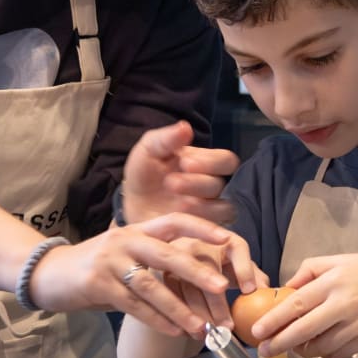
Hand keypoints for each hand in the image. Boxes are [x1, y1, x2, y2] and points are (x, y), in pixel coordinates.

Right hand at [29, 212, 245, 335]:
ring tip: (200, 326)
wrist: (49, 272)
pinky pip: (133, 305)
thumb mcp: (124, 252)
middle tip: (222, 287)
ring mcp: (110, 261)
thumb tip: (194, 271)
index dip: (201, 228)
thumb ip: (152, 258)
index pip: (174, 221)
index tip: (227, 239)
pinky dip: (155, 320)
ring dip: (178, 308)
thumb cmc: (95, 265)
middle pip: (167, 255)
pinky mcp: (97, 284)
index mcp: (136, 229)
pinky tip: (173, 331)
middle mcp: (125, 241)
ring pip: (151, 286)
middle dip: (197, 272)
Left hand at [122, 121, 239, 224]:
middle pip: (222, 184)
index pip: (226, 160)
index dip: (210, 161)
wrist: (132, 208)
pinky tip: (180, 219)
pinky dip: (201, 223)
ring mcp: (210, 210)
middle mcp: (212, 186)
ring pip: (223, 208)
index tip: (184, 162)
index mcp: (204, 163)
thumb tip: (186, 127)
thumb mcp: (148, 152)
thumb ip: (165, 138)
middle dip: (197, 183)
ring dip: (201, 204)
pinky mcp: (204, 231)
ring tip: (177, 204)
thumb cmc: (144, 176)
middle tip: (172, 183)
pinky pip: (215, 230)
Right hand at [162, 234, 266, 337]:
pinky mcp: (160, 272)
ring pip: (186, 286)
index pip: (237, 247)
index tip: (249, 291)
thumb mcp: (235, 267)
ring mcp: (176, 256)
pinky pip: (169, 295)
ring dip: (198, 313)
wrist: (182, 260)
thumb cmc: (218, 264)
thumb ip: (253, 276)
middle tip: (228, 326)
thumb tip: (265, 293)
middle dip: (218, 302)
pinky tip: (189, 331)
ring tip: (210, 332)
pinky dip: (179, 315)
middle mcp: (197, 242)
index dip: (244, 268)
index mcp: (223, 239)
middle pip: (208, 270)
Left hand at [251, 253, 357, 357]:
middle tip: (264, 349)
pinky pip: (338, 353)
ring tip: (293, 345)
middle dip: (280, 342)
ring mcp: (356, 325)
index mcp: (334, 281)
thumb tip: (287, 286)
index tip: (258, 330)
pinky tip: (319, 347)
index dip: (275, 319)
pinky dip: (325, 353)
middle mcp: (343, 305)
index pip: (297, 303)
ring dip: (302, 349)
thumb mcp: (342, 259)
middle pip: (303, 330)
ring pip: (320, 346)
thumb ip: (311, 268)